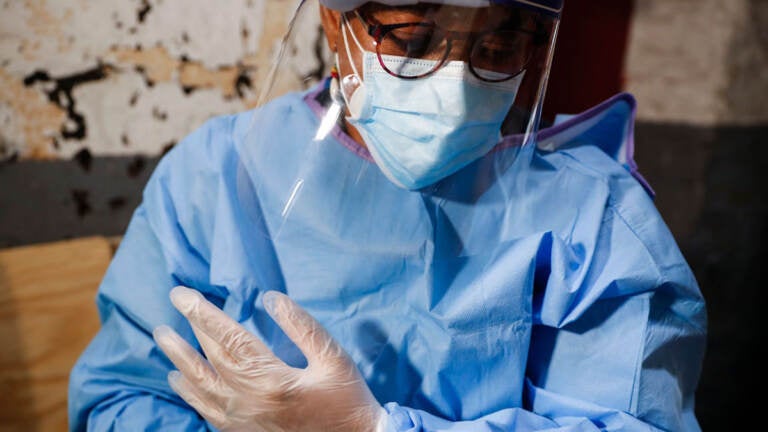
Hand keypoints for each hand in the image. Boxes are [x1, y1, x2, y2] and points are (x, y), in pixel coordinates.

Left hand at [153, 286, 383, 431]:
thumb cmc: (347, 400)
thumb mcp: (333, 358)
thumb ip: (302, 326)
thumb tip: (271, 298)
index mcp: (272, 380)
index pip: (229, 339)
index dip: (203, 314)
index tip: (183, 295)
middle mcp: (250, 402)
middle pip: (210, 361)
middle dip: (188, 332)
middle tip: (171, 308)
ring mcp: (243, 422)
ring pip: (201, 389)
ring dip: (180, 361)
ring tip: (164, 340)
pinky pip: (207, 413)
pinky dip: (190, 395)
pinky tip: (181, 382)